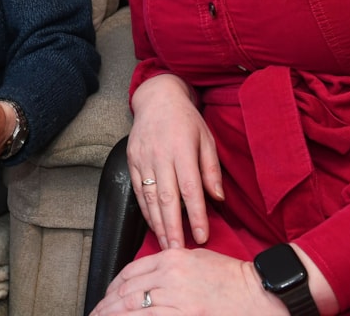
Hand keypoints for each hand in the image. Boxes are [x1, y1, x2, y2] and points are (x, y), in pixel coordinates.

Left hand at [89, 248, 281, 315]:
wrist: (259, 293)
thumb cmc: (233, 278)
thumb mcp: (197, 259)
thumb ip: (169, 265)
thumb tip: (146, 279)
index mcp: (171, 257)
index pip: (130, 271)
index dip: (112, 286)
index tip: (106, 297)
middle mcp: (169, 275)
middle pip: (126, 291)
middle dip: (106, 305)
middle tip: (96, 313)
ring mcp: (175, 298)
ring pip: (131, 308)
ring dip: (113, 315)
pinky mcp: (184, 315)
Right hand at [129, 75, 223, 248]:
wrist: (157, 98)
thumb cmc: (186, 120)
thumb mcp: (206, 139)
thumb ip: (211, 169)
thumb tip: (218, 198)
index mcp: (182, 149)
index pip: (190, 189)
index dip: (196, 215)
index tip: (201, 236)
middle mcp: (160, 155)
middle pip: (166, 198)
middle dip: (173, 228)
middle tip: (179, 252)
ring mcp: (143, 158)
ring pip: (149, 197)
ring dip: (158, 224)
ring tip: (166, 245)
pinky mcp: (131, 160)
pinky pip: (137, 190)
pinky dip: (145, 210)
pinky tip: (153, 225)